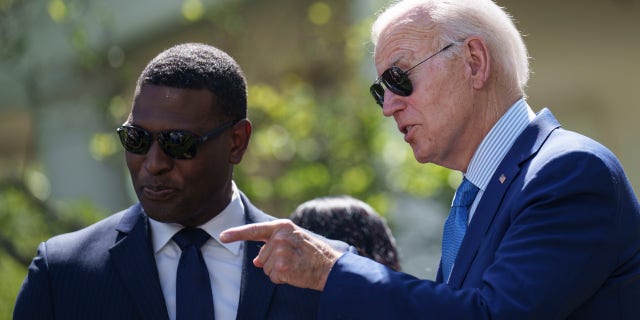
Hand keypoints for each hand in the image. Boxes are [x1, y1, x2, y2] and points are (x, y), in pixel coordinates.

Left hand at [220, 219, 340, 290]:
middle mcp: (279, 237)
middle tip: (292, 259)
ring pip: (266, 268)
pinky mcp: (281, 267)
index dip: (236, 234)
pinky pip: (272, 277)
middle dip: (272, 261)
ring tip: (295, 265)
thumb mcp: (293, 240)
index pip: (254, 230)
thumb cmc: (312, 253)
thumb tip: (256, 261)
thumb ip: (273, 244)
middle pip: (261, 256)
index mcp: (282, 226)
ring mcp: (280, 252)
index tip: (222, 236)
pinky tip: (294, 273)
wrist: (329, 266)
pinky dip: (282, 279)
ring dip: (278, 270)